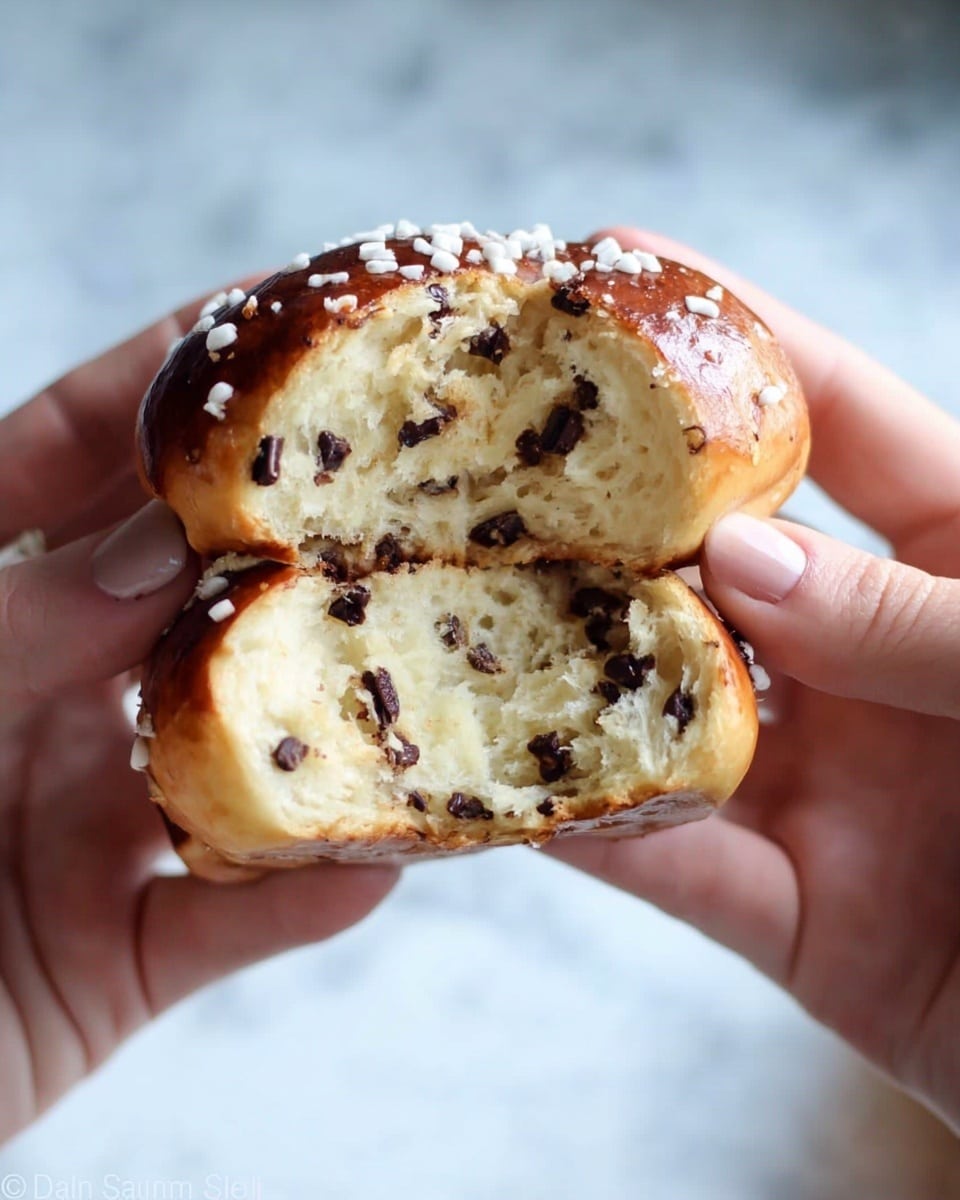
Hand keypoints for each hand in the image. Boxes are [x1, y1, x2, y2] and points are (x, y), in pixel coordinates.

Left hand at [0, 294, 397, 1145]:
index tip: (271, 312)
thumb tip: (165, 550)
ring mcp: (87, 822)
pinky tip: (378, 866)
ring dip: (331, 728)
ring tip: (436, 669)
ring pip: (239, 757)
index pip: (65, 461)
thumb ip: (6, 622)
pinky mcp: (119, 954)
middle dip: (288, 537)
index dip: (163, 381)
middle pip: (186, 596)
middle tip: (407, 478)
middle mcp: (37, 695)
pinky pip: (234, 921)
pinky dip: (304, 899)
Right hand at [548, 227, 959, 1129]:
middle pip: (721, 564)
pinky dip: (596, 834)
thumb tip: (737, 558)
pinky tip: (507, 795)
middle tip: (488, 449)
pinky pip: (679, 869)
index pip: (842, 421)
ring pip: (672, 716)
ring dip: (571, 675)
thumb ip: (919, 618)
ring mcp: (836, 790)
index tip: (619, 265)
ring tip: (458, 612)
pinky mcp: (802, 920)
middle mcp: (884, 664)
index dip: (735, 337)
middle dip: (609, 506)